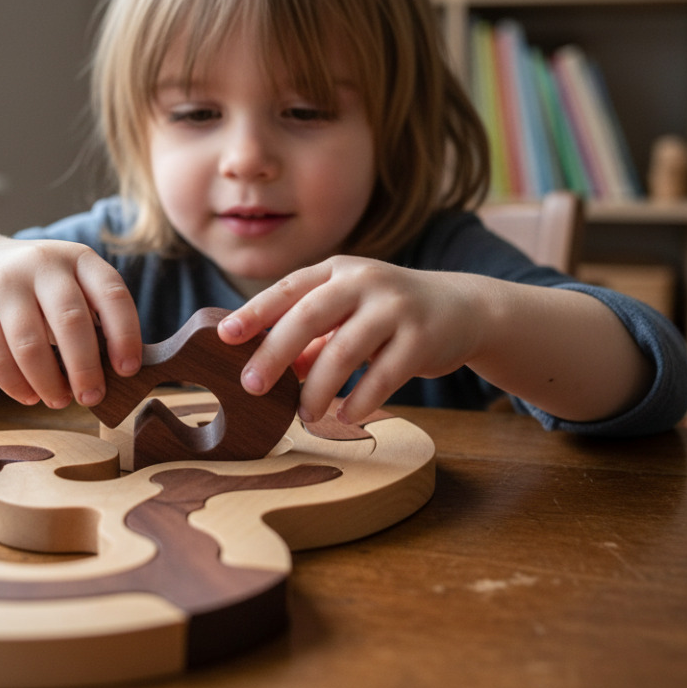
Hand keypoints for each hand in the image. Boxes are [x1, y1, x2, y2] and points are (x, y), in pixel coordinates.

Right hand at [0, 236, 140, 407]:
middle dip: (85, 367)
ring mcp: (4, 282)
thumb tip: (119, 375)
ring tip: (59, 400)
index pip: (113, 294)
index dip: (125, 334)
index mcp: (79, 259)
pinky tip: (29, 397)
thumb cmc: (38, 288)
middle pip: (70, 321)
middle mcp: (42, 264)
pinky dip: (14, 383)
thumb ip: (95, 318)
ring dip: (48, 381)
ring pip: (29, 343)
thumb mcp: (70, 284)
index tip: (128, 371)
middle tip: (92, 397)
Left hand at [217, 256, 484, 423]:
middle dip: (275, 353)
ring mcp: (396, 307)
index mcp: (338, 270)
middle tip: (252, 387)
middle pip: (309, 316)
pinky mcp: (422, 338)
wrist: (462, 308)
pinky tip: (345, 417)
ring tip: (304, 414)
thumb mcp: (347, 315)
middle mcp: (364, 280)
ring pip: (344, 351)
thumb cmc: (388, 314)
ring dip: (318, 389)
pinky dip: (360, 400)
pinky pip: (383, 376)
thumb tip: (266, 372)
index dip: (255, 313)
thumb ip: (310, 339)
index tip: (224, 337)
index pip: (288, 289)